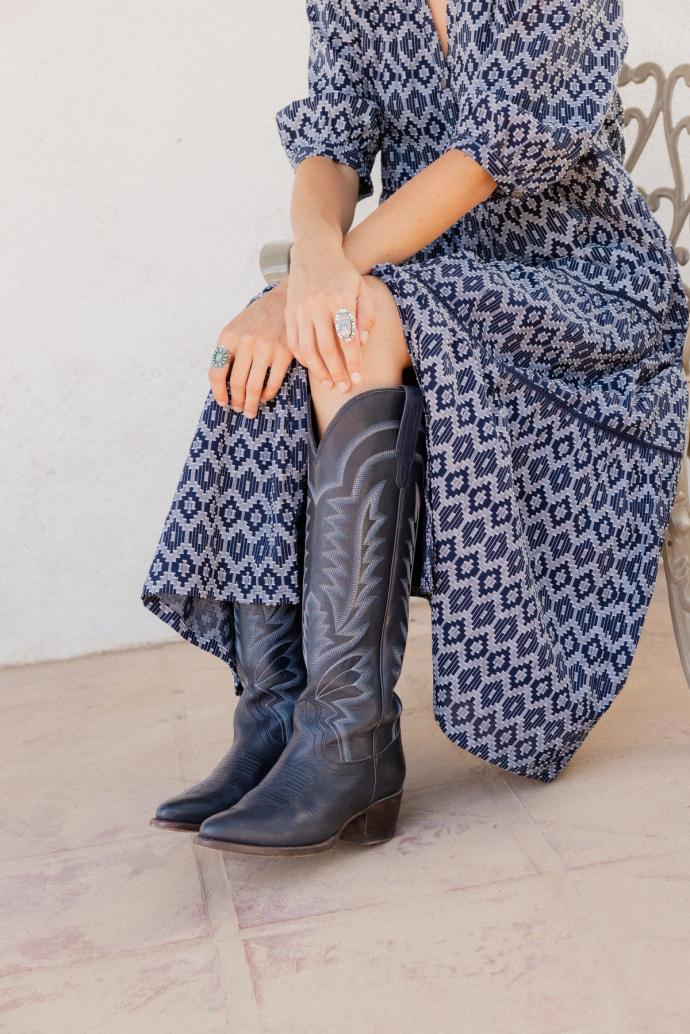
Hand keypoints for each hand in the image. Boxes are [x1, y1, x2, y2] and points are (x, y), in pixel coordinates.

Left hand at [209, 280, 292, 417]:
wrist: (283, 301)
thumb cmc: (257, 319)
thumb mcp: (236, 329)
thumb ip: (228, 352)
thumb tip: (223, 386)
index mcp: (228, 336)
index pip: (216, 371)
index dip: (218, 392)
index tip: (222, 402)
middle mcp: (246, 342)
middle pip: (236, 383)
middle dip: (236, 401)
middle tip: (238, 409)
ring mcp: (266, 348)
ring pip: (254, 387)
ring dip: (251, 404)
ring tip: (250, 411)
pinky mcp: (284, 353)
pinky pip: (273, 383)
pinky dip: (267, 395)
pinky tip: (264, 398)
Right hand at [285, 236, 375, 392]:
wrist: (314, 253)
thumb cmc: (343, 274)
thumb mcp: (362, 288)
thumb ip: (366, 314)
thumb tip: (363, 342)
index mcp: (340, 300)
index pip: (348, 338)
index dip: (354, 362)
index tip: (359, 379)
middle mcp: (318, 306)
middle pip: (328, 348)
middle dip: (338, 371)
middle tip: (346, 388)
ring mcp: (301, 310)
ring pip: (308, 349)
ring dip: (319, 370)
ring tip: (330, 383)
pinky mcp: (290, 313)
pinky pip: (294, 343)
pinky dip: (304, 359)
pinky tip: (314, 368)